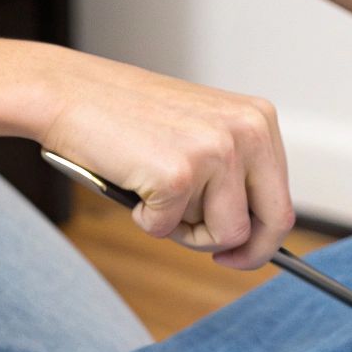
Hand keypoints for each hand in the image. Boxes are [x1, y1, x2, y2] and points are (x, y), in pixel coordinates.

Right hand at [36, 51, 293, 269]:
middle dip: (246, 252)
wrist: (70, 92)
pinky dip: (145, 220)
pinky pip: (170, 231)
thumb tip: (252, 233)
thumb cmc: (127, 117)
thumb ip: (232, 171)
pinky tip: (131, 183)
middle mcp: (248, 132)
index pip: (282, 198)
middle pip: (272, 223)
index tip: (243, 250)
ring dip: (185, 231)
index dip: (264, 236)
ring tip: (155, 196)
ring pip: (224, 235)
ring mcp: (216, 153)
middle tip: (219, 259)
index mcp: (259, 119)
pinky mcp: (179, 175)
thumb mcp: (200, 133)